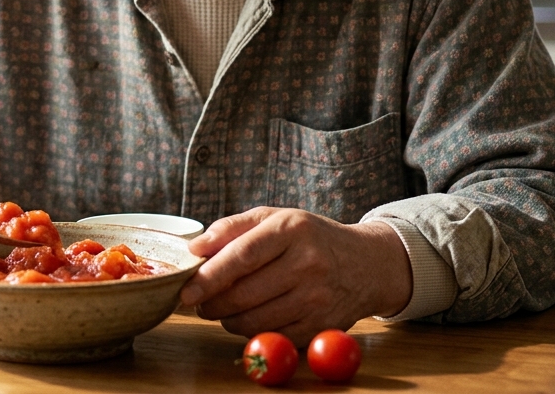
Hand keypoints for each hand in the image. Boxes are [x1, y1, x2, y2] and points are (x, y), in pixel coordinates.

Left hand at [179, 207, 412, 344]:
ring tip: (223, 308)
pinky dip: (253, 331)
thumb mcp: (275, 218)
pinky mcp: (322, 325)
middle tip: (199, 301)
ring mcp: (317, 298)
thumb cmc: (311, 238)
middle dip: (212, 303)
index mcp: (292, 230)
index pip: (242, 256)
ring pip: (255, 320)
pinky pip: (273, 336)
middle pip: (244, 294)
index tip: (187, 290)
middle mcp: (308, 264)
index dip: (209, 276)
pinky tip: (252, 316)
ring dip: (228, 320)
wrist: (367, 264)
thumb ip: (231, 228)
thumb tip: (195, 249)